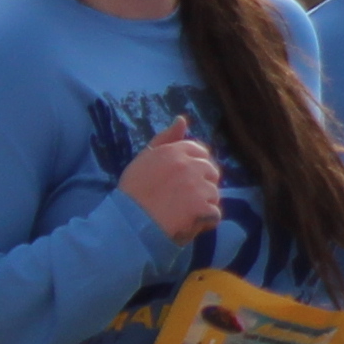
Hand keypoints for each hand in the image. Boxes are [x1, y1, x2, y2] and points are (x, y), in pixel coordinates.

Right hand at [119, 115, 223, 244]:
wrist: (129, 222)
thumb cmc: (133, 191)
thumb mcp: (145, 158)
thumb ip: (166, 139)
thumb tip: (182, 119)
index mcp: (175, 152)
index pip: (200, 152)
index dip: (196, 166)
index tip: (185, 180)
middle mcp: (189, 165)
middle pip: (211, 171)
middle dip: (203, 184)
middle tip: (184, 198)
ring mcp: (197, 187)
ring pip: (214, 193)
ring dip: (203, 204)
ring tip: (183, 212)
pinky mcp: (202, 208)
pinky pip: (214, 214)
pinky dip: (205, 221)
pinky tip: (188, 223)